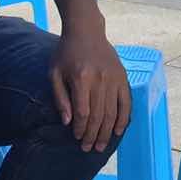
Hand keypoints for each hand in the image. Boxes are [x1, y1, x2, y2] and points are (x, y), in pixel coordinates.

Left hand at [49, 22, 130, 151]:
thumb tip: (67, 121)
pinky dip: (123, 119)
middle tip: (88, 148)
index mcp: (81, 78)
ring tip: (101, 146)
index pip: (83, 112)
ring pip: (112, 113)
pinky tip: (119, 131)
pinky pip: (126, 103)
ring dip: (107, 133)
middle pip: (99, 116)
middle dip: (93, 136)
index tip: (76, 138)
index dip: (80, 129)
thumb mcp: (54, 73)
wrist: (86, 30)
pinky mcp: (122, 77)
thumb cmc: (66, 52)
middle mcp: (100, 79)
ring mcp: (114, 79)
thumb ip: (60, 98)